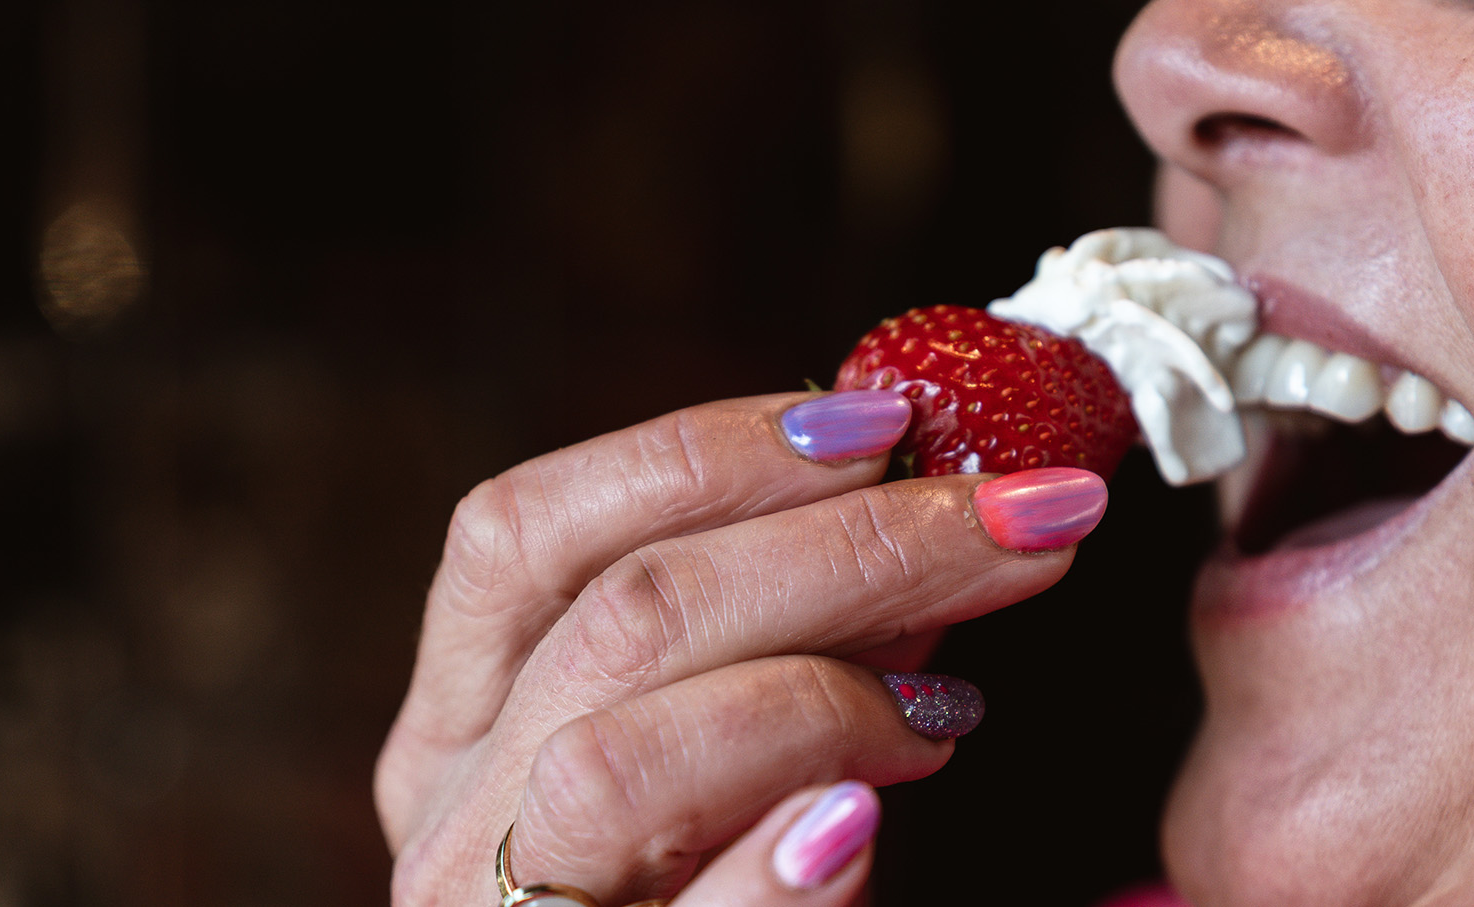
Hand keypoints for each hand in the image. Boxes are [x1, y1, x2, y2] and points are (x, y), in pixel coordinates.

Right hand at [374, 390, 1108, 904]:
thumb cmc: (721, 898)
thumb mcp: (739, 754)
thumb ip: (801, 645)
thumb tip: (938, 501)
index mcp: (462, 728)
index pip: (523, 530)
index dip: (704, 455)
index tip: (885, 420)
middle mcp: (449, 819)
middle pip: (621, 619)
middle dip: (847, 545)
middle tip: (1024, 519)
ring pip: (617, 763)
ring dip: (817, 703)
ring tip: (948, 712)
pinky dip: (775, 873)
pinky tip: (858, 826)